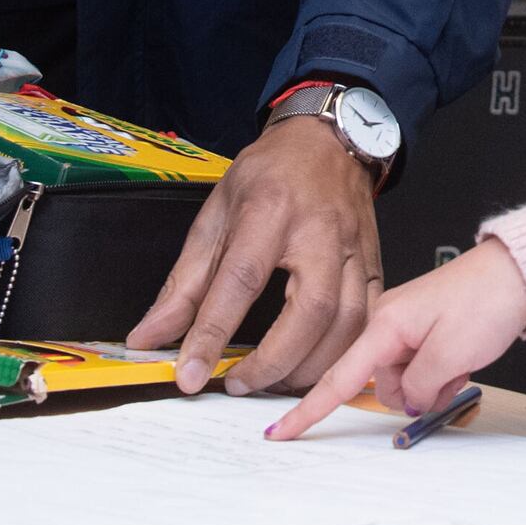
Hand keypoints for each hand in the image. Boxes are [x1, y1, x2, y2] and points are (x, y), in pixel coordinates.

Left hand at [127, 115, 379, 395]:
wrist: (327, 141)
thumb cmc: (271, 173)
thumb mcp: (214, 213)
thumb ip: (183, 282)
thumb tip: (149, 336)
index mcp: (271, 210)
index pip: (240, 280)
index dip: (212, 333)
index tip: (189, 374)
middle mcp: (320, 230)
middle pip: (310, 310)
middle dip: (273, 361)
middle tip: (238, 383)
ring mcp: (355, 249)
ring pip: (348, 322)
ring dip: (310, 367)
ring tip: (272, 382)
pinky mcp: (376, 264)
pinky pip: (370, 319)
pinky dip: (345, 353)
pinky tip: (315, 366)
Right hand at [266, 235, 525, 439]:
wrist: (520, 272)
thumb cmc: (488, 299)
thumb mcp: (451, 354)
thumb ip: (419, 386)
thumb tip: (407, 401)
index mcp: (384, 324)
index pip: (337, 377)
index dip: (307, 410)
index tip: (279, 432)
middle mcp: (388, 322)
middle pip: (381, 385)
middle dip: (414, 392)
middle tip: (451, 373)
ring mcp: (406, 326)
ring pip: (405, 381)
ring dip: (433, 383)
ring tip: (461, 361)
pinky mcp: (424, 330)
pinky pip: (423, 369)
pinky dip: (442, 372)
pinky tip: (462, 358)